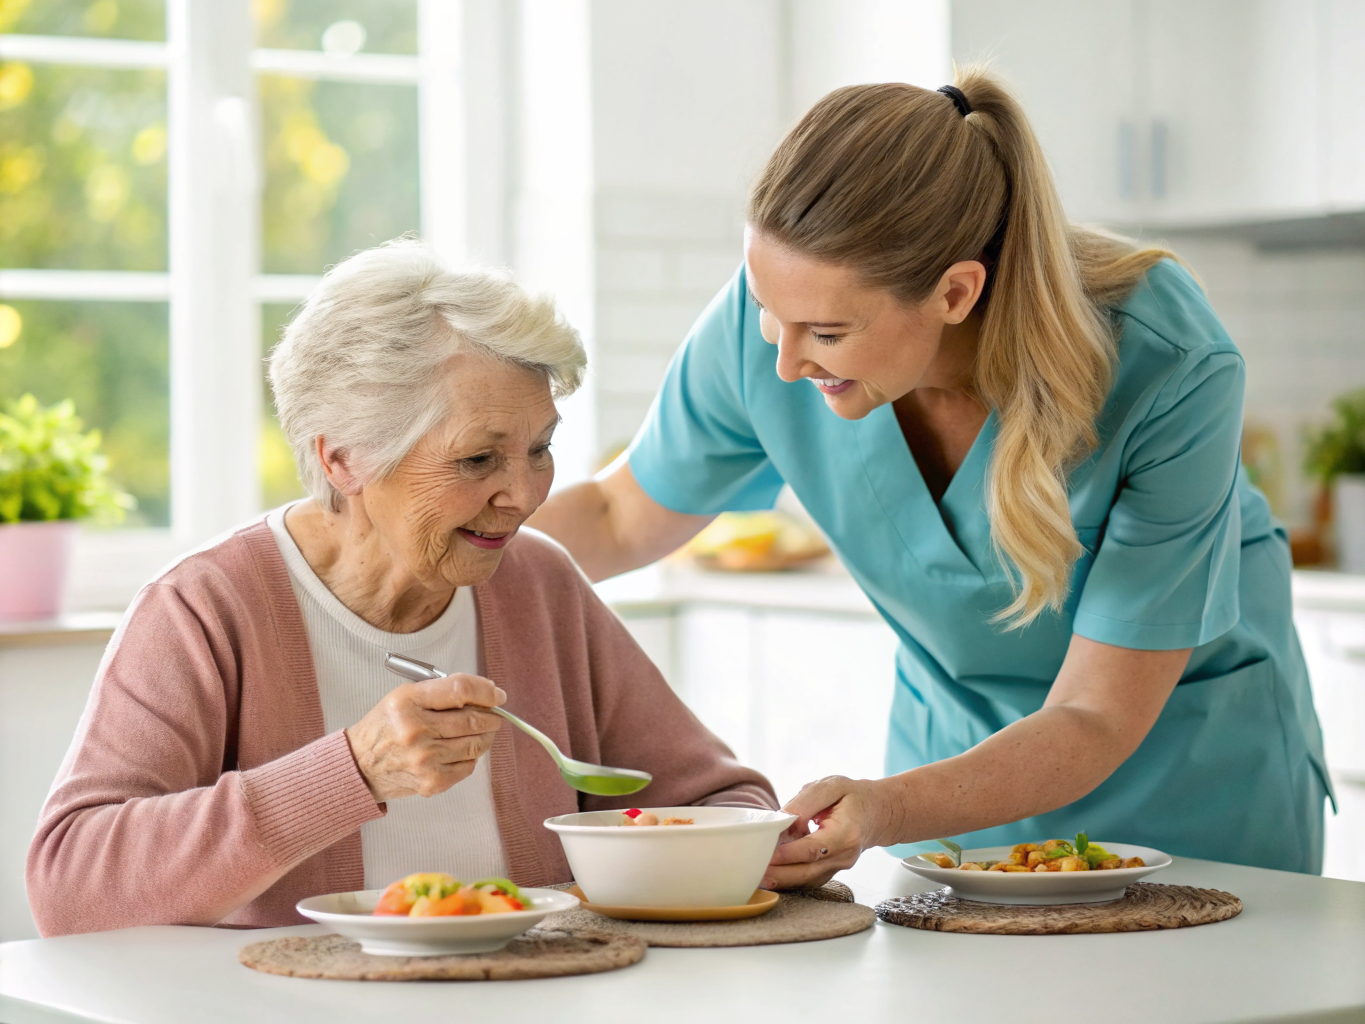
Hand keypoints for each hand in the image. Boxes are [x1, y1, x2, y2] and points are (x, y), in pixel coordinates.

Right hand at [345, 674, 504, 802]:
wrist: (360, 766)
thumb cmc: (386, 727)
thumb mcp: (404, 696)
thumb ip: (442, 691)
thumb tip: (486, 692)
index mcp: (408, 702)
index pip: (460, 689)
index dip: (486, 690)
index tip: (497, 694)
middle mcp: (415, 731)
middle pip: (474, 719)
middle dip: (492, 715)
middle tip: (494, 713)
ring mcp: (425, 759)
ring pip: (477, 743)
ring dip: (486, 735)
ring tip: (480, 730)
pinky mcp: (432, 781)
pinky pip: (469, 765)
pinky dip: (472, 756)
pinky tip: (460, 749)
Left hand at [761, 776, 889, 889]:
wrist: (877, 813)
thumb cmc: (853, 797)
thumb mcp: (832, 786)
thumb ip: (806, 801)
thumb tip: (784, 819)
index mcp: (847, 833)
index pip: (815, 848)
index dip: (790, 853)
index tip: (769, 853)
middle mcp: (845, 855)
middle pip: (809, 870)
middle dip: (781, 873)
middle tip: (755, 872)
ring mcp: (839, 866)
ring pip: (808, 879)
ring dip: (782, 880)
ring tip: (757, 878)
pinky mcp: (831, 870)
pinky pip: (809, 878)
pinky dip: (790, 879)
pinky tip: (772, 876)